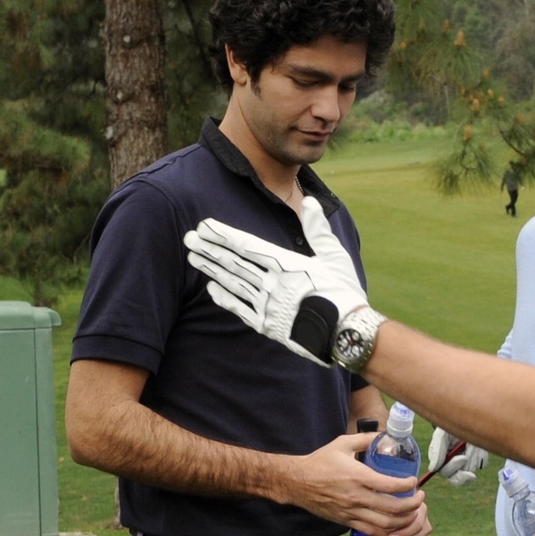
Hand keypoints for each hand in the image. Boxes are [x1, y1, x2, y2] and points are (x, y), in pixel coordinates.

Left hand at [184, 196, 369, 364]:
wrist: (346, 334)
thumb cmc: (344, 293)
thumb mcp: (335, 256)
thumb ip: (318, 229)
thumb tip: (309, 201)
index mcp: (287, 264)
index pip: (248, 246)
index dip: (224, 235)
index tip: (205, 226)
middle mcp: (272, 284)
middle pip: (234, 263)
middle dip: (210, 249)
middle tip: (188, 238)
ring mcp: (267, 306)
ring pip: (233, 283)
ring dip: (212, 269)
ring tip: (193, 257)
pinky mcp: (267, 326)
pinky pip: (240, 309)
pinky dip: (225, 298)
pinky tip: (211, 288)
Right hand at [276, 431, 423, 535]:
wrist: (297, 482)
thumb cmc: (319, 462)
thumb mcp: (342, 444)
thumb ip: (365, 439)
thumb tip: (383, 435)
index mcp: (358, 476)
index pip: (391, 485)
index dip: (408, 485)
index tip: (414, 481)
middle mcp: (357, 497)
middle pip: (394, 509)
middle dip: (412, 506)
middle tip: (419, 499)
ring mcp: (352, 512)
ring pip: (385, 525)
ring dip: (403, 522)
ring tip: (411, 513)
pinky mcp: (346, 522)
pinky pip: (371, 532)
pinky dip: (387, 532)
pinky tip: (395, 526)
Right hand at [426, 428, 486, 485]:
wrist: (469, 419)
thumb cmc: (452, 426)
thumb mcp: (442, 434)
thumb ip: (436, 450)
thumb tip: (432, 469)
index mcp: (442, 460)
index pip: (445, 472)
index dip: (452, 468)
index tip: (462, 458)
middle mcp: (453, 465)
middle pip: (456, 478)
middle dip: (462, 470)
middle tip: (467, 456)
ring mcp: (466, 464)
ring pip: (470, 470)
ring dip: (472, 456)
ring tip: (471, 443)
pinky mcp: (478, 461)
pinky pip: (481, 464)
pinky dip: (481, 455)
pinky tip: (477, 445)